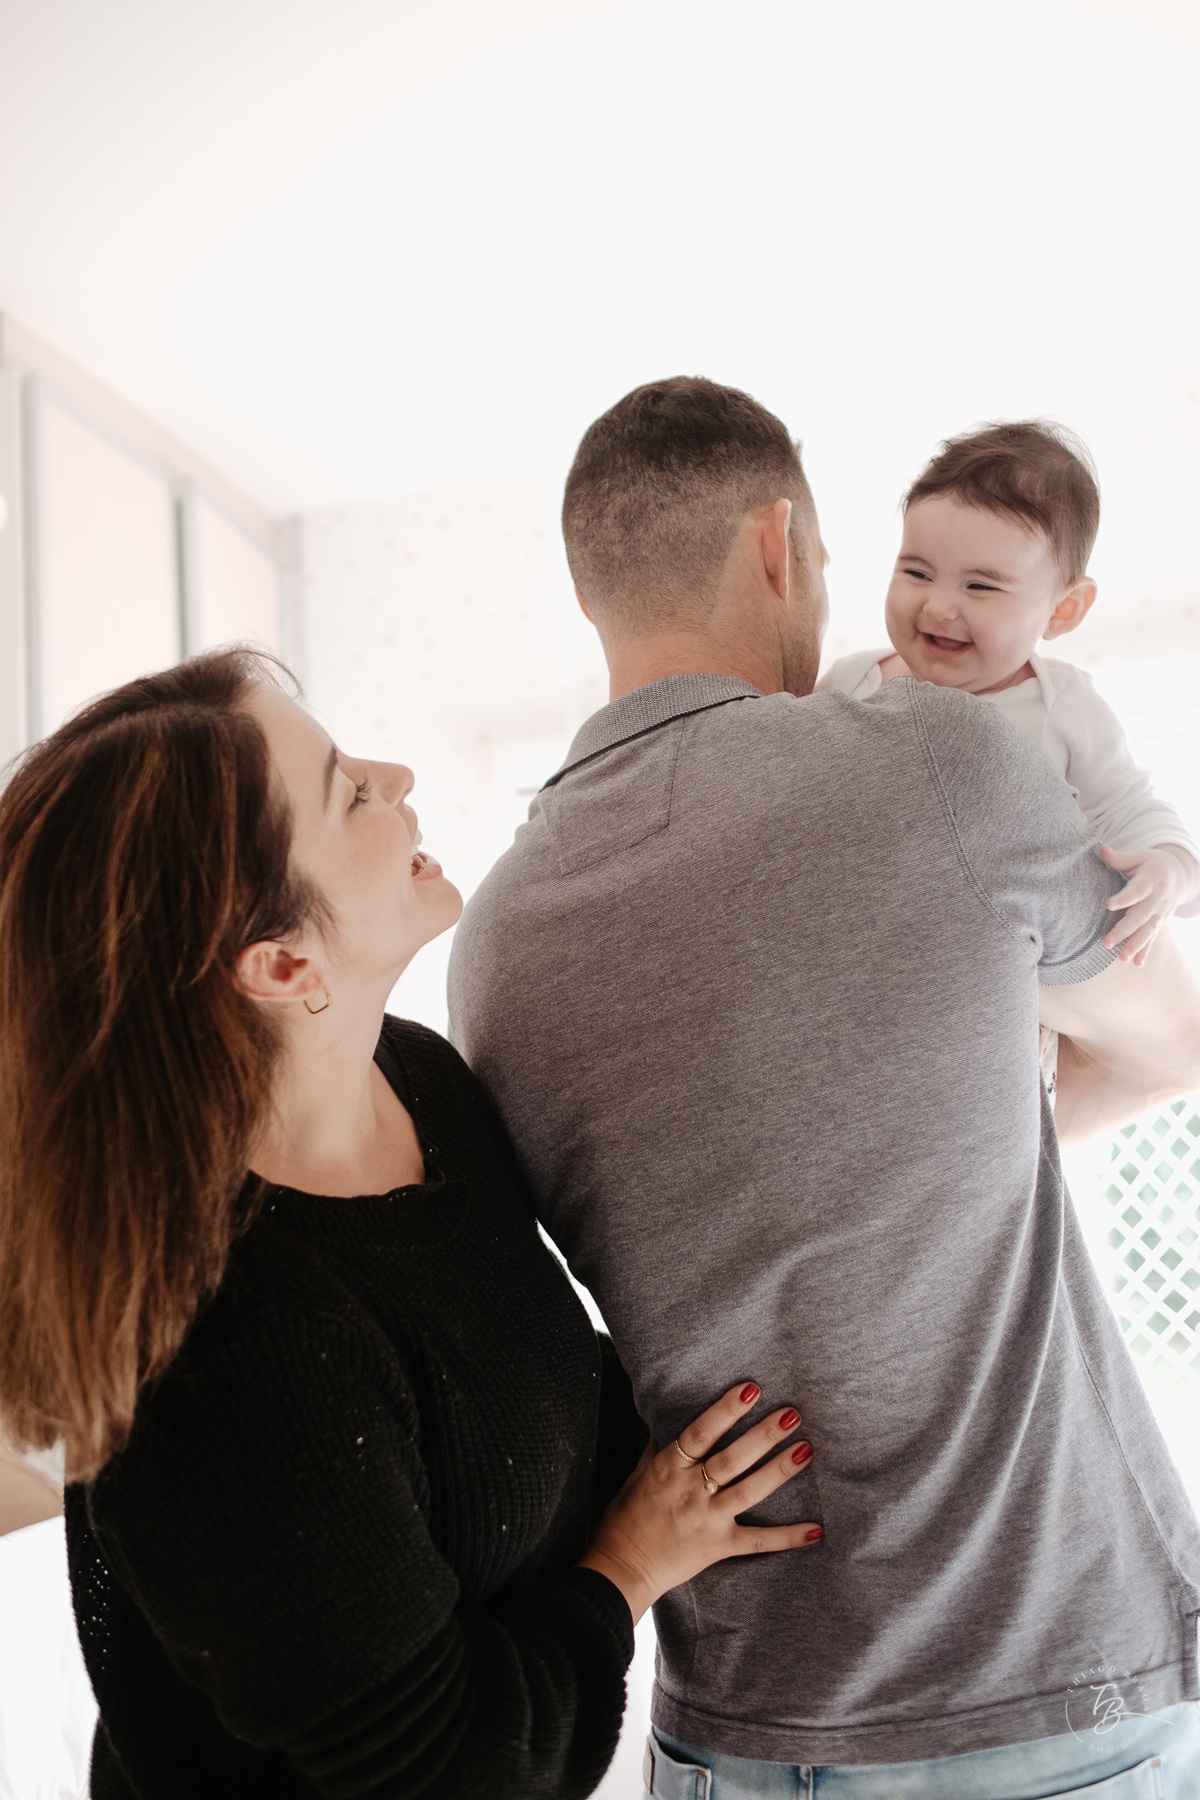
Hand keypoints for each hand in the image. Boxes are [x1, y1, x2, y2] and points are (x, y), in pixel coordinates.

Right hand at [577, 1382, 821, 1623]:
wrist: (619, 1569)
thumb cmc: (623, 1519)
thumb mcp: (635, 1475)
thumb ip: (656, 1447)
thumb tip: (664, 1418)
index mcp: (669, 1468)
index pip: (701, 1432)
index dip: (726, 1411)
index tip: (751, 1390)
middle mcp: (690, 1490)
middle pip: (732, 1458)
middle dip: (764, 1435)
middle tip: (793, 1413)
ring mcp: (707, 1519)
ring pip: (748, 1491)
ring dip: (778, 1471)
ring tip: (806, 1450)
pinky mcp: (718, 1546)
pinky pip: (757, 1541)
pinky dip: (788, 1537)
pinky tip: (817, 1529)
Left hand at [1102, 844, 1198, 966]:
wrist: (1178, 874)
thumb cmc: (1151, 864)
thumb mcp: (1139, 856)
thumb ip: (1119, 857)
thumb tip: (1101, 849)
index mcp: (1150, 881)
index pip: (1137, 891)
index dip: (1124, 898)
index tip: (1108, 904)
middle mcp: (1157, 900)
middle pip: (1141, 916)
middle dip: (1125, 930)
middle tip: (1107, 942)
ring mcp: (1160, 914)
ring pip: (1148, 931)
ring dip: (1135, 945)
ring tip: (1122, 958)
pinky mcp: (1160, 923)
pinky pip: (1153, 938)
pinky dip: (1146, 952)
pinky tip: (1137, 964)